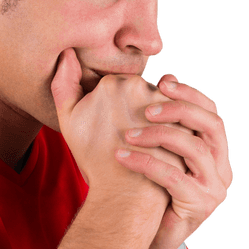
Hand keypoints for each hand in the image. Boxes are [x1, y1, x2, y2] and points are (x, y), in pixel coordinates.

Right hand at [51, 50, 186, 211]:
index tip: (111, 130)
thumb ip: (64, 84)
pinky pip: (179, 118)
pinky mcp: (184, 119)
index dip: (114, 109)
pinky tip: (164, 147)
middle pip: (141, 92)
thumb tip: (67, 54)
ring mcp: (165, 102)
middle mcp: (141, 86)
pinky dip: (174, 129)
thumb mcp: (70, 122)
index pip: (117, 86)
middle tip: (127, 139)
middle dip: (137, 112)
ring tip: (146, 146)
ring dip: (157, 120)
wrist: (125, 193)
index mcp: (113, 83)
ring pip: (160, 105)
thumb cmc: (95, 160)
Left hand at [117, 73, 233, 248]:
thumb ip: (160, 123)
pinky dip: (145, 162)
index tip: (163, 81)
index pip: (211, 113)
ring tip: (126, 134)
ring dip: (158, 135)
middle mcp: (222, 169)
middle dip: (179, 109)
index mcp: (215, 153)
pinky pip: (173, 176)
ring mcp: (214, 189)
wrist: (140, 240)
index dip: (190, 95)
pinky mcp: (200, 206)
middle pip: (212, 126)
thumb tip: (164, 78)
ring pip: (194, 149)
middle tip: (146, 106)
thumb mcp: (153, 152)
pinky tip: (120, 156)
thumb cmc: (143, 193)